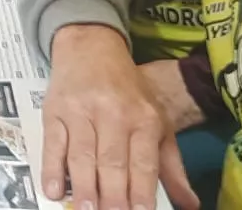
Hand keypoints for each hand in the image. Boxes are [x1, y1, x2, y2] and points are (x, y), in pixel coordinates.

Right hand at [43, 26, 198, 209]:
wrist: (91, 47)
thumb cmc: (129, 91)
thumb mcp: (157, 120)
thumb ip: (171, 166)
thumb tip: (189, 204)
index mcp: (144, 118)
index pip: (143, 162)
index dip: (140, 190)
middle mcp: (114, 114)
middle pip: (112, 162)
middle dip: (112, 196)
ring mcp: (81, 112)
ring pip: (82, 155)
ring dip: (83, 187)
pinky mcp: (54, 111)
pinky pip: (53, 144)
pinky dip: (52, 168)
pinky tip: (53, 190)